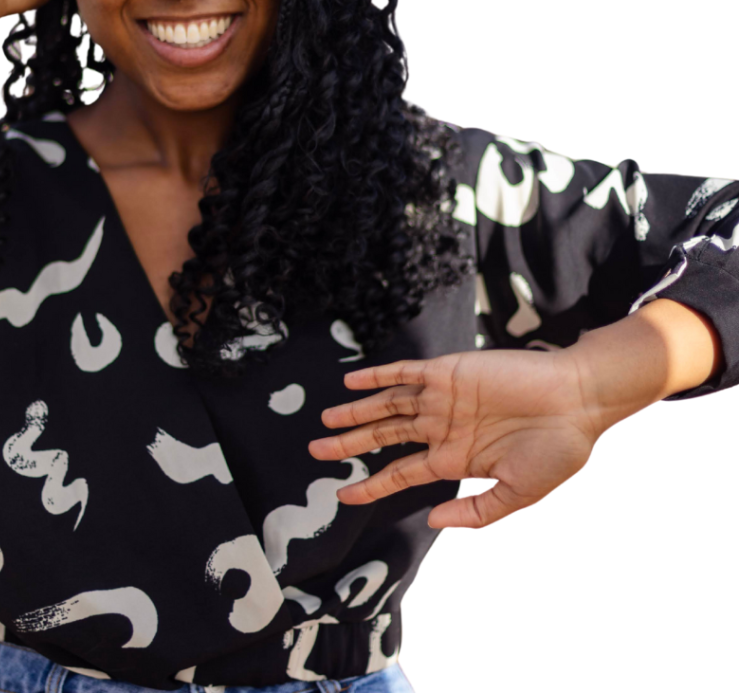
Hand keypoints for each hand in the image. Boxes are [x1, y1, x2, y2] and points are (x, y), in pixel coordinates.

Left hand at [309, 348, 599, 528]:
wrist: (578, 402)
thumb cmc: (557, 449)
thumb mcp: (517, 494)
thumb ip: (476, 512)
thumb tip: (432, 521)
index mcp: (455, 458)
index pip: (400, 473)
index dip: (370, 485)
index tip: (343, 496)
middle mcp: (442, 428)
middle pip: (384, 436)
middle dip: (350, 445)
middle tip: (315, 452)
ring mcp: (443, 399)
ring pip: (388, 405)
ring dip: (356, 411)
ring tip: (326, 419)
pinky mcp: (448, 372)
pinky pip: (405, 372)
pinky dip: (378, 376)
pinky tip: (352, 381)